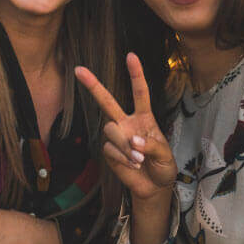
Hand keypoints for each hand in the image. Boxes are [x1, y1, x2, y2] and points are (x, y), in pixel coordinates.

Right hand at [75, 53, 177, 201]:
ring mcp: (116, 137)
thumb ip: (151, 146)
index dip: (135, 74)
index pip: (139, 93)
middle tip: (78, 69)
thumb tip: (134, 140)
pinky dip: (123, 158)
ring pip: (111, 130)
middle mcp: (127, 122)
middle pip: (107, 101)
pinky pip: (110, 149)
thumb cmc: (162, 166)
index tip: (131, 56)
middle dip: (93, 85)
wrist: (153, 187)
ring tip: (139, 160)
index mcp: (144, 118)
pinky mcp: (108, 151)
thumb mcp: (165, 156)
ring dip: (125, 146)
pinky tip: (132, 165)